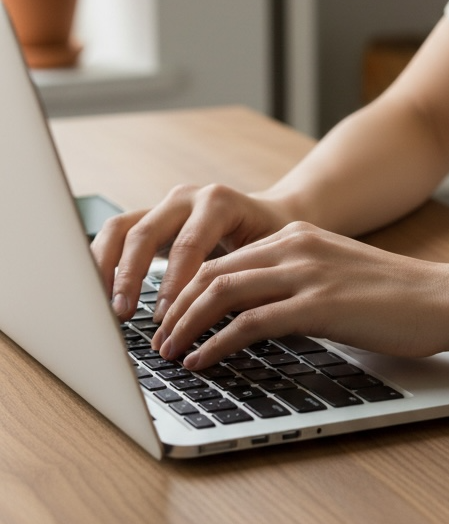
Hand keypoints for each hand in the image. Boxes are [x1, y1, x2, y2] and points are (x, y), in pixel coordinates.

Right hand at [91, 183, 287, 322]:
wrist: (270, 216)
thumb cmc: (272, 241)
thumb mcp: (267, 256)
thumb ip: (244, 279)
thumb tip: (226, 324)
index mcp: (218, 202)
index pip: (187, 244)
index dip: (173, 283)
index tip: (164, 317)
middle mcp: (186, 198)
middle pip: (144, 232)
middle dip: (130, 277)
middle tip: (123, 314)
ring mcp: (163, 206)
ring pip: (119, 229)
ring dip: (106, 269)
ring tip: (104, 306)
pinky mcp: (148, 218)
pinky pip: (115, 236)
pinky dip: (104, 264)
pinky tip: (101, 294)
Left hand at [152, 221, 448, 366]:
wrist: (443, 298)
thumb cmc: (396, 299)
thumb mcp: (336, 278)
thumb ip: (296, 288)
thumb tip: (254, 320)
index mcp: (298, 237)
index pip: (224, 260)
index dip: (186, 290)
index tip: (169, 317)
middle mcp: (296, 247)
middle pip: (212, 273)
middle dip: (176, 309)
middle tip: (158, 340)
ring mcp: (306, 273)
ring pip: (222, 293)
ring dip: (186, 325)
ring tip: (169, 353)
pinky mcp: (318, 305)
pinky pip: (250, 323)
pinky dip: (217, 343)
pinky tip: (203, 360)